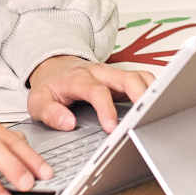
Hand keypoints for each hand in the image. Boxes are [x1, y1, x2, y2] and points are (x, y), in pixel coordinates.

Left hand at [26, 55, 153, 131]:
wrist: (54, 66)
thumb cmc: (50, 86)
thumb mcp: (37, 102)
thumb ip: (50, 113)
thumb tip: (69, 123)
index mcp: (79, 79)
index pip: (98, 91)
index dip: (107, 109)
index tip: (112, 128)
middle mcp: (100, 73)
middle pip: (127, 78)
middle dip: (141, 97)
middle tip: (146, 118)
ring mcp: (114, 74)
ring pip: (140, 76)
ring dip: (151, 92)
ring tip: (158, 113)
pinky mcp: (122, 78)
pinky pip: (143, 79)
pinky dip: (153, 90)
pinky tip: (156, 105)